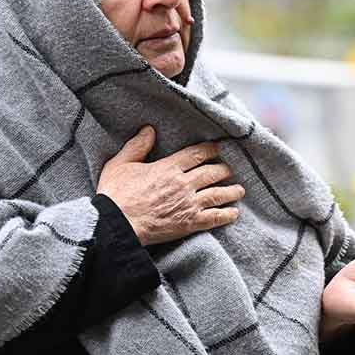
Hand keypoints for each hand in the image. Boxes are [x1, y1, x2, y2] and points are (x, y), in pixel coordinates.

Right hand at [97, 126, 244, 245]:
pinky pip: (214, 217)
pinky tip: (233, 213)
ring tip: (239, 190)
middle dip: (224, 170)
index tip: (218, 149)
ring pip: (217, 194)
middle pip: (212, 172)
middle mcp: (183, 184)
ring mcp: (188, 204)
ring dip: (231, 191)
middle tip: (229, 170)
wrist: (116, 224)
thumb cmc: (115, 195)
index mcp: (168, 167)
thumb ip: (137, 146)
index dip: (210, 150)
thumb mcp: (121, 164)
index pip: (196, 154)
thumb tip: (149, 130)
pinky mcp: (189, 223)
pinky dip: (226, 214)